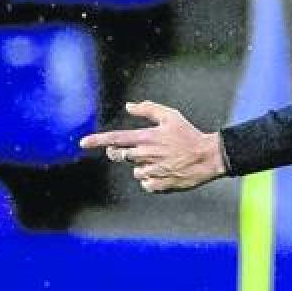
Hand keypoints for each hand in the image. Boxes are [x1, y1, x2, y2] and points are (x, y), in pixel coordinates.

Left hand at [79, 100, 227, 192]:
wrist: (208, 157)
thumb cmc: (190, 135)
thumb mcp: (172, 116)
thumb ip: (149, 109)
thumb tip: (129, 105)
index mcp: (147, 137)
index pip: (116, 138)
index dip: (97, 140)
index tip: (83, 142)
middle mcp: (145, 154)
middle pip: (120, 155)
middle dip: (121, 152)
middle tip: (139, 148)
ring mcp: (151, 171)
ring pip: (134, 170)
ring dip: (142, 165)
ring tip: (161, 160)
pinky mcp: (158, 184)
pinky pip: (145, 183)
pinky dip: (151, 178)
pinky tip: (165, 171)